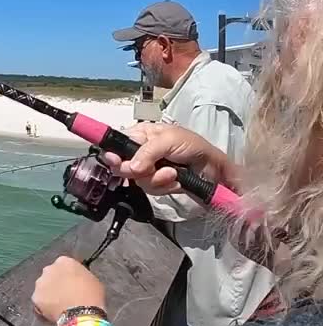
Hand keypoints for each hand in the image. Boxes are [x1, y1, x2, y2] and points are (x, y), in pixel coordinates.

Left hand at [32, 256, 105, 323]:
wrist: (81, 314)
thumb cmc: (91, 296)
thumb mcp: (93, 280)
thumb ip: (81, 275)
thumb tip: (78, 280)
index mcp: (64, 261)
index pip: (64, 265)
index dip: (68, 275)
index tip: (72, 282)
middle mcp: (48, 269)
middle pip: (51, 275)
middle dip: (56, 283)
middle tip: (65, 294)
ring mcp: (40, 283)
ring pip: (44, 288)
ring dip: (49, 294)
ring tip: (59, 305)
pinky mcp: (35, 297)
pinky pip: (39, 301)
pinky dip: (44, 306)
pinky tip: (53, 313)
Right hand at [98, 123, 225, 194]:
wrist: (213, 168)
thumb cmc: (193, 146)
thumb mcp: (169, 141)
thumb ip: (147, 152)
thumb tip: (132, 168)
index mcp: (140, 135)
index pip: (116, 143)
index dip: (112, 154)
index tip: (115, 161)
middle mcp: (140, 152)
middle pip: (122, 166)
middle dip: (138, 171)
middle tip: (150, 169)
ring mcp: (148, 168)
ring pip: (137, 180)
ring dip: (156, 180)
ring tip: (173, 173)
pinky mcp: (156, 182)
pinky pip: (149, 189)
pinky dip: (164, 187)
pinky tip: (175, 181)